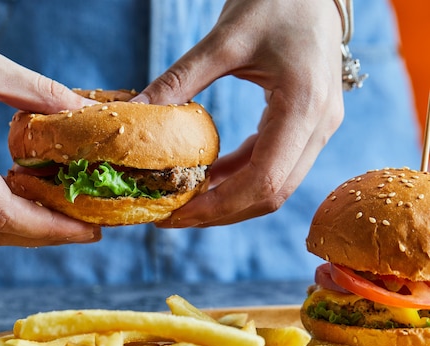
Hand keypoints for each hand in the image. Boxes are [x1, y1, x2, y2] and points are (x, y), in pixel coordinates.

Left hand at [135, 0, 343, 226]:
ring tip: (185, 202)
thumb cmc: (274, 1)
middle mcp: (320, 126)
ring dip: (230, 200)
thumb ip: (180, 80)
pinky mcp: (307, 124)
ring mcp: (318, 128)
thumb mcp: (224, 39)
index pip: (264, 181)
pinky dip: (240, 177)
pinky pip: (274, 164)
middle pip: (271, 193)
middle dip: (221, 212)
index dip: (218, 207)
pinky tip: (208, 178)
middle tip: (173, 217)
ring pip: (275, 185)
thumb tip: (135, 112)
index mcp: (304, 106)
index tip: (177, 215)